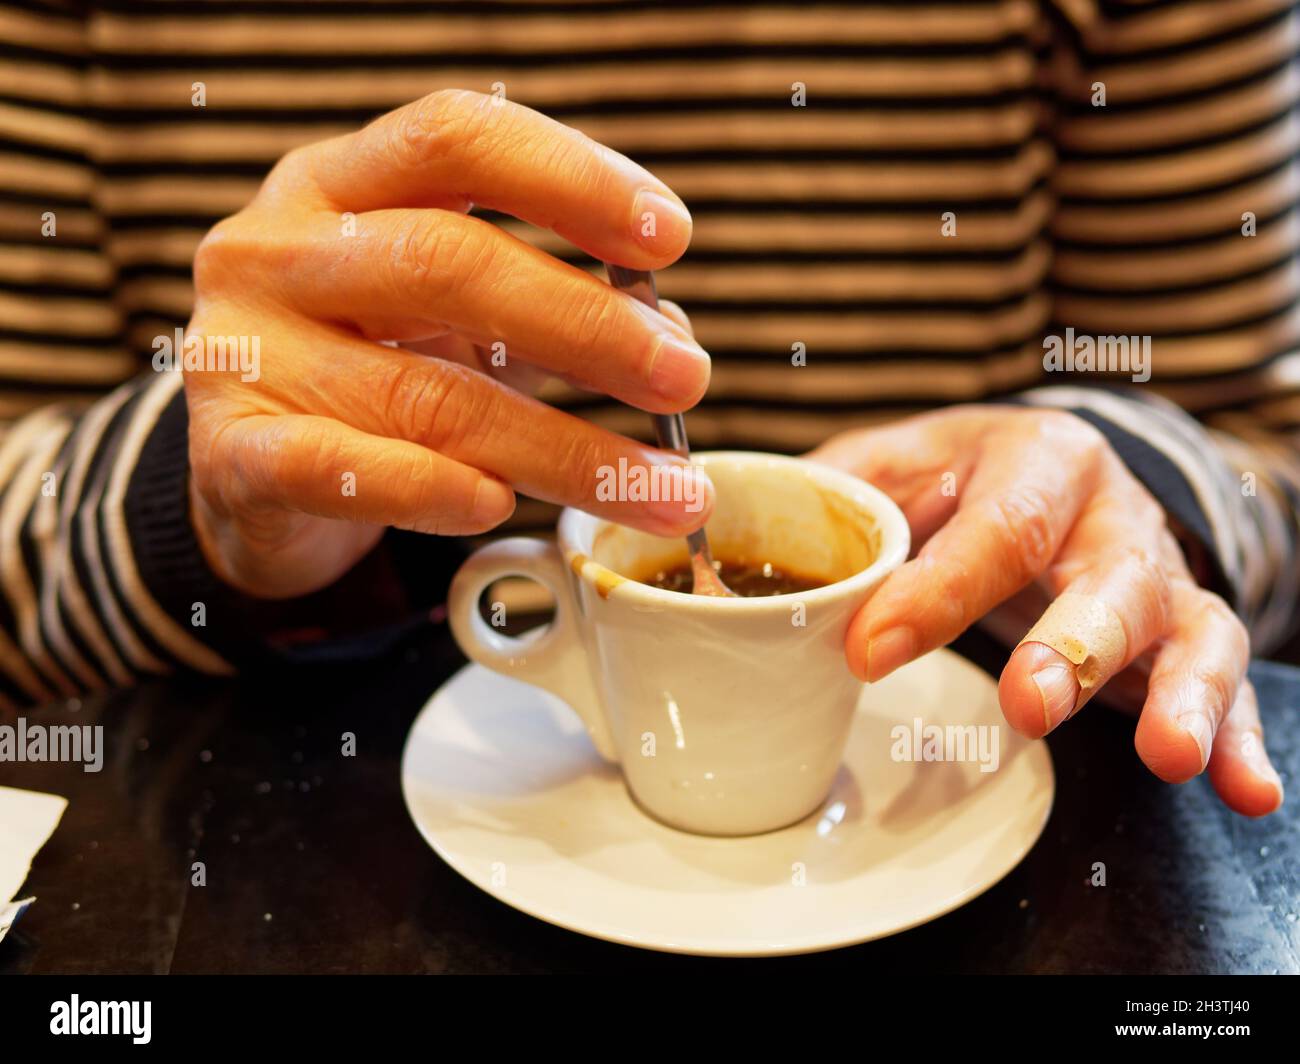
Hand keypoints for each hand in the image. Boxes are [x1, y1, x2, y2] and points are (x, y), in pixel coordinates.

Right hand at [184, 89, 712, 598]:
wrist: (243, 471)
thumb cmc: (365, 367)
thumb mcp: (442, 311)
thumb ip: (539, 306)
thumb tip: (671, 336)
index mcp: (339, 185)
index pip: (455, 140)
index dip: (570, 178)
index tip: (669, 237)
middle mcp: (280, 252)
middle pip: (447, 262)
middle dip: (588, 325)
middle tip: (684, 379)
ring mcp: (246, 351)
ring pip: (423, 392)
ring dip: (563, 447)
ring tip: (661, 488)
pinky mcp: (233, 454)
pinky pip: (338, 469)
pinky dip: (429, 489)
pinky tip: (500, 504)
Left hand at [809, 406, 1282, 816]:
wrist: (1045, 466)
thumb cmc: (953, 476)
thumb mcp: (889, 466)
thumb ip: (835, 506)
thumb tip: (745, 561)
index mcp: (1034, 460)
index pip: (994, 528)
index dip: (936, 592)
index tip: (871, 652)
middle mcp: (1109, 513)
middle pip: (1110, 576)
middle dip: (1073, 646)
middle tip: (1030, 704)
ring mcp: (1157, 574)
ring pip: (1189, 628)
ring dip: (1180, 695)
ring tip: (1167, 757)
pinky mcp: (1183, 630)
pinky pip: (1225, 679)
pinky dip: (1238, 736)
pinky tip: (1244, 790)